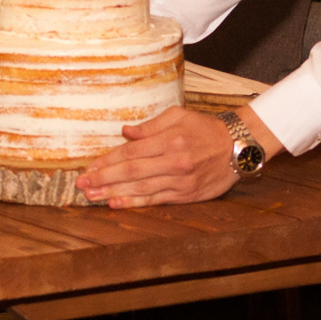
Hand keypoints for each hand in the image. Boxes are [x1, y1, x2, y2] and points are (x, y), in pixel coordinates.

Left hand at [77, 105, 274, 208]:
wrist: (238, 146)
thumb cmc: (205, 129)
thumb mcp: (179, 116)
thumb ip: (150, 126)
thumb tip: (125, 133)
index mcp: (170, 140)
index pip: (131, 152)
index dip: (107, 161)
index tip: (89, 167)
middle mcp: (174, 161)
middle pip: (131, 172)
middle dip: (103, 178)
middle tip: (82, 184)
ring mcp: (180, 181)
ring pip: (141, 188)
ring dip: (113, 192)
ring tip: (92, 195)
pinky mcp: (186, 195)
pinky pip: (156, 199)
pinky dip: (135, 202)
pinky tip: (116, 203)